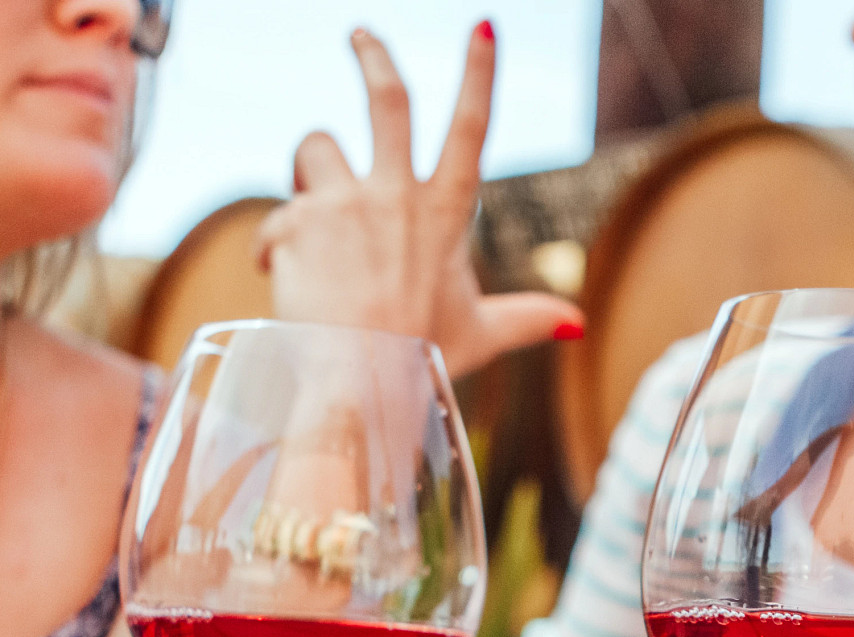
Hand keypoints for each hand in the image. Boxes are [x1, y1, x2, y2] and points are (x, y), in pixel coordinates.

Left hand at [257, 25, 582, 376]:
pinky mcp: (299, 220)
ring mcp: (347, 202)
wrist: (361, 384)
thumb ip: (526, 317)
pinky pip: (277, 218)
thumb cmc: (421, 362)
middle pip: (387, 98)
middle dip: (373, 54)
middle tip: (361, 35)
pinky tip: (283, 281)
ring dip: (308, 173)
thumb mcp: (479, 334)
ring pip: (315, 147)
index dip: (479, 73)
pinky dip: (276, 250)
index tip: (483, 26)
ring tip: (311, 216)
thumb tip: (577, 324)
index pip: (470, 127)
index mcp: (445, 213)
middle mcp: (398, 194)